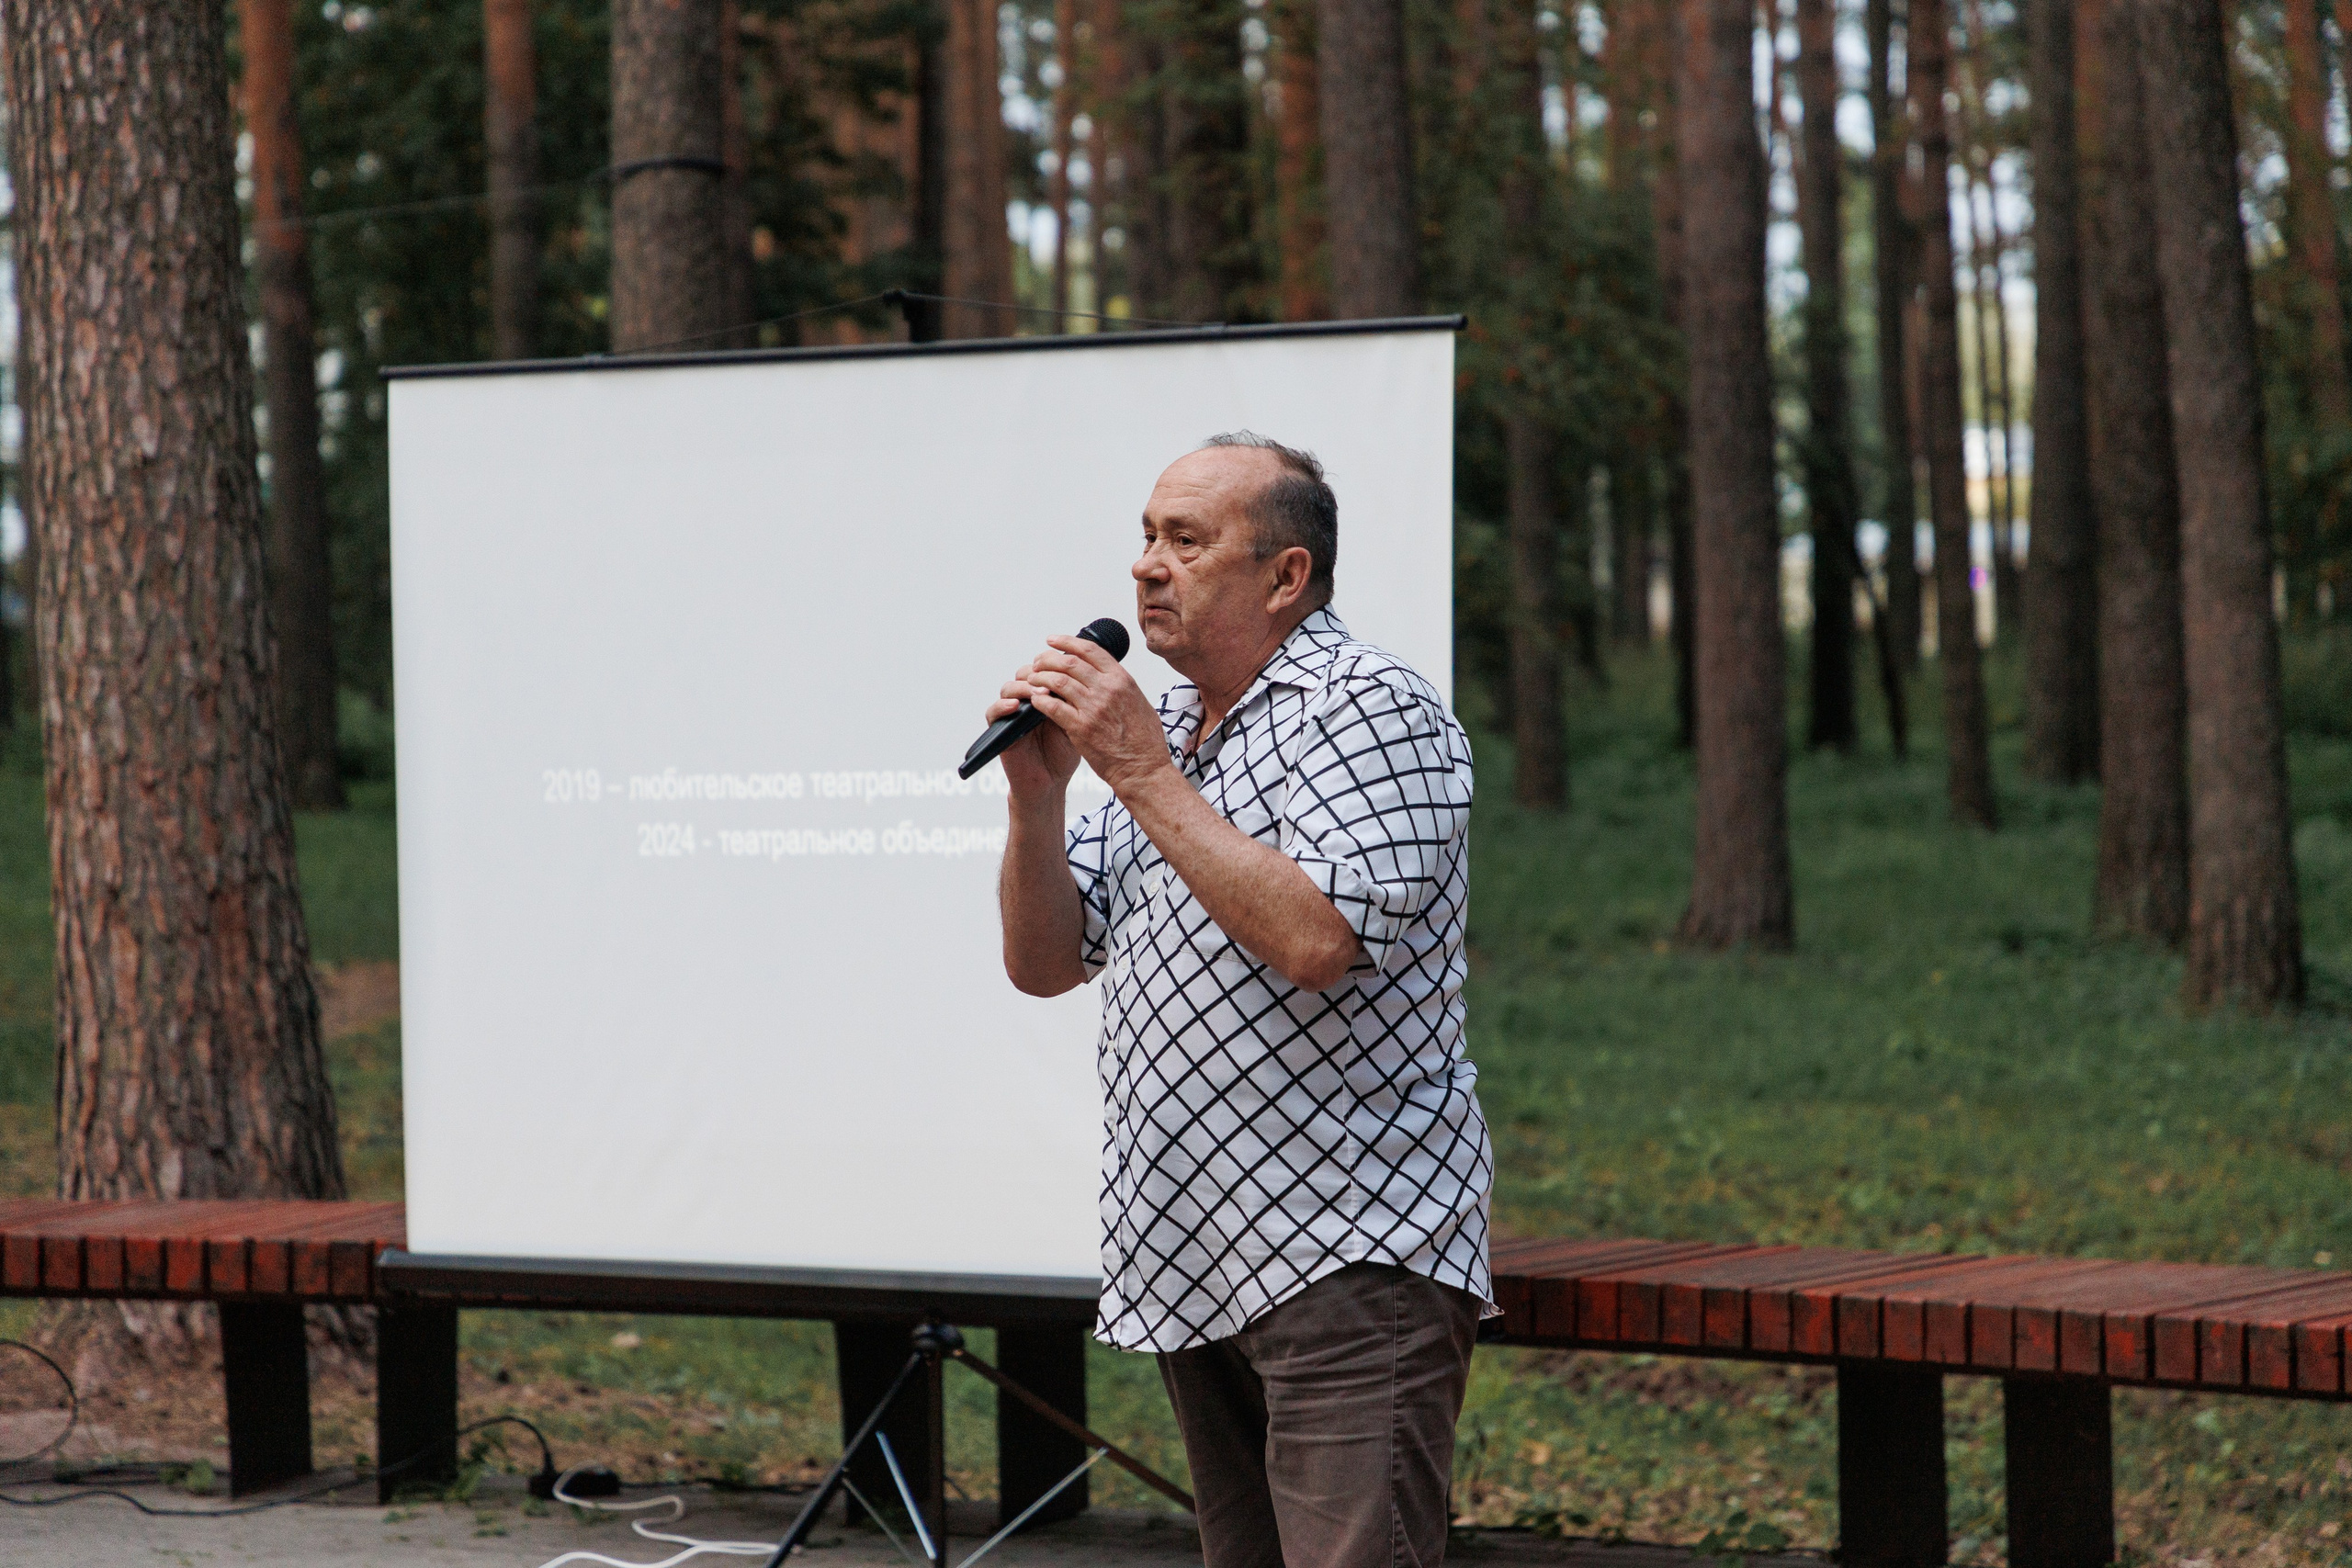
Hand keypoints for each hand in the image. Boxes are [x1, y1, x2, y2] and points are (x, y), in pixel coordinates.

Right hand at [987, 673, 1079, 801]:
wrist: (1051, 781)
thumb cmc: (1064, 754)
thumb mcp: (1075, 723)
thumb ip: (1072, 702)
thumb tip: (1080, 676)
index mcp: (1045, 696)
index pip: (1044, 670)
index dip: (1051, 665)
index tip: (1064, 667)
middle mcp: (1027, 701)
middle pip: (1025, 674)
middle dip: (1037, 673)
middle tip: (1051, 679)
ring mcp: (1012, 714)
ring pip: (1008, 688)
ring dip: (1022, 687)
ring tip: (1037, 692)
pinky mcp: (999, 730)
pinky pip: (993, 712)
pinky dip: (1002, 706)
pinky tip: (1015, 706)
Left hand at [1022, 634, 1171, 795]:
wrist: (1144, 769)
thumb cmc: (1145, 740)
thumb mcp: (1138, 701)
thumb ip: (1119, 685)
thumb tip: (1105, 673)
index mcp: (1122, 679)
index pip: (1089, 650)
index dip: (1066, 642)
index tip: (1053, 641)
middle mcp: (1107, 689)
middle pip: (1069, 662)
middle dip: (1048, 659)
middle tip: (1038, 662)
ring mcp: (1093, 708)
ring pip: (1057, 681)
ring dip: (1040, 678)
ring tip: (1032, 679)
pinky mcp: (1081, 728)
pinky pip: (1052, 707)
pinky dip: (1040, 701)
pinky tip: (1034, 700)